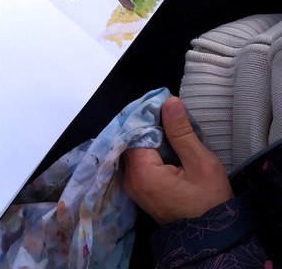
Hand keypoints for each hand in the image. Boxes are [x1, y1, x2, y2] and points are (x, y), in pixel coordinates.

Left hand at [123, 97, 233, 224]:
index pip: (135, 131)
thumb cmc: (210, 204)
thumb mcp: (200, 164)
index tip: (162, 101)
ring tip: (169, 121)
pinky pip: (139, 159)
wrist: (212, 240)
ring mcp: (132, 185)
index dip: (147, 114)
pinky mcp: (140, 187)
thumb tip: (169, 102)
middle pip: (131, 138)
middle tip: (168, 109)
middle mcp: (130, 179)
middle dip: (148, 122)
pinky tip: (166, 139)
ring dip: (150, 133)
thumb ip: (181, 132)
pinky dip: (150, 146)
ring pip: (134, 147)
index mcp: (141, 173)